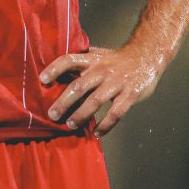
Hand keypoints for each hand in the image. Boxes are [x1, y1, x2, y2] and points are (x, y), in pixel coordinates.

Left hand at [40, 43, 165, 134]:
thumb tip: (56, 73)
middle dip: (64, 101)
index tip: (42, 80)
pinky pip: (116, 112)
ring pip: (95, 100)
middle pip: (79, 86)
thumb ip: (80, 63)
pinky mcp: (131, 94)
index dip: (55, 68)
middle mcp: (102, 70)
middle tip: (52, 115)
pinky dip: (106, 125)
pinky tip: (97, 133)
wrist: (147, 57)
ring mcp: (117, 82)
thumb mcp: (98, 55)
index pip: (69, 60)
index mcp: (92, 60)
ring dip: (81, 114)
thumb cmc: (116, 60)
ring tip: (70, 125)